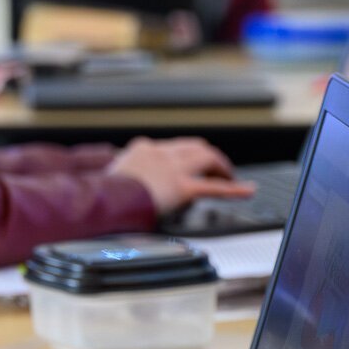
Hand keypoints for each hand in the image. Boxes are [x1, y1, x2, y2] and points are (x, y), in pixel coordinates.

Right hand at [108, 136, 255, 214]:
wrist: (103, 201)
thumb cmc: (101, 195)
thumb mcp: (108, 179)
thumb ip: (120, 178)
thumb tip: (116, 187)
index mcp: (141, 149)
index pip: (168, 147)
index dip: (182, 157)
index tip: (185, 165)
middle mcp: (160, 153)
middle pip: (193, 147)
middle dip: (207, 156)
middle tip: (215, 168)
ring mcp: (172, 168)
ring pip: (206, 158)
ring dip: (220, 166)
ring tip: (230, 176)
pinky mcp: (181, 187)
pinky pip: (214, 187)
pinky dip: (233, 188)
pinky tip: (247, 190)